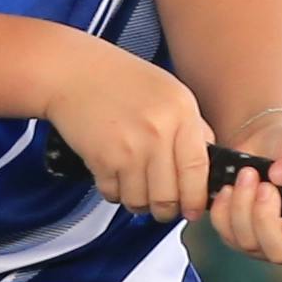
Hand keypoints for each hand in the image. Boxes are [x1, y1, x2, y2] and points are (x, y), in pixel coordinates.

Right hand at [40, 33, 217, 220]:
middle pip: (169, 196)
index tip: (193, 209)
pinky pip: (114, 194)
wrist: (73, 71)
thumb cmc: (120, 79)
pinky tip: (115, 174)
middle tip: (163, 206)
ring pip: (141, 201)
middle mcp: (158, 131)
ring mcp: (129, 147)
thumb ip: (192, 127)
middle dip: (166, 209)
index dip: (196, 198)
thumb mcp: (170, 91)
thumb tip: (208, 162)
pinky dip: (115, 192)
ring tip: (136, 187)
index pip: (198, 170)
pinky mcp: (102, 159)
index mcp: (181, 112)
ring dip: (138, 202)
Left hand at [202, 118, 281, 274]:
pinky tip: (230, 186)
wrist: (269, 140)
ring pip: (248, 243)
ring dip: (243, 208)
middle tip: (265, 185)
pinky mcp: (237, 235)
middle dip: (266, 219)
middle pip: (279, 253)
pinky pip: (225, 233)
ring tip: (248, 174)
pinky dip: (223, 209)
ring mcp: (264, 243)